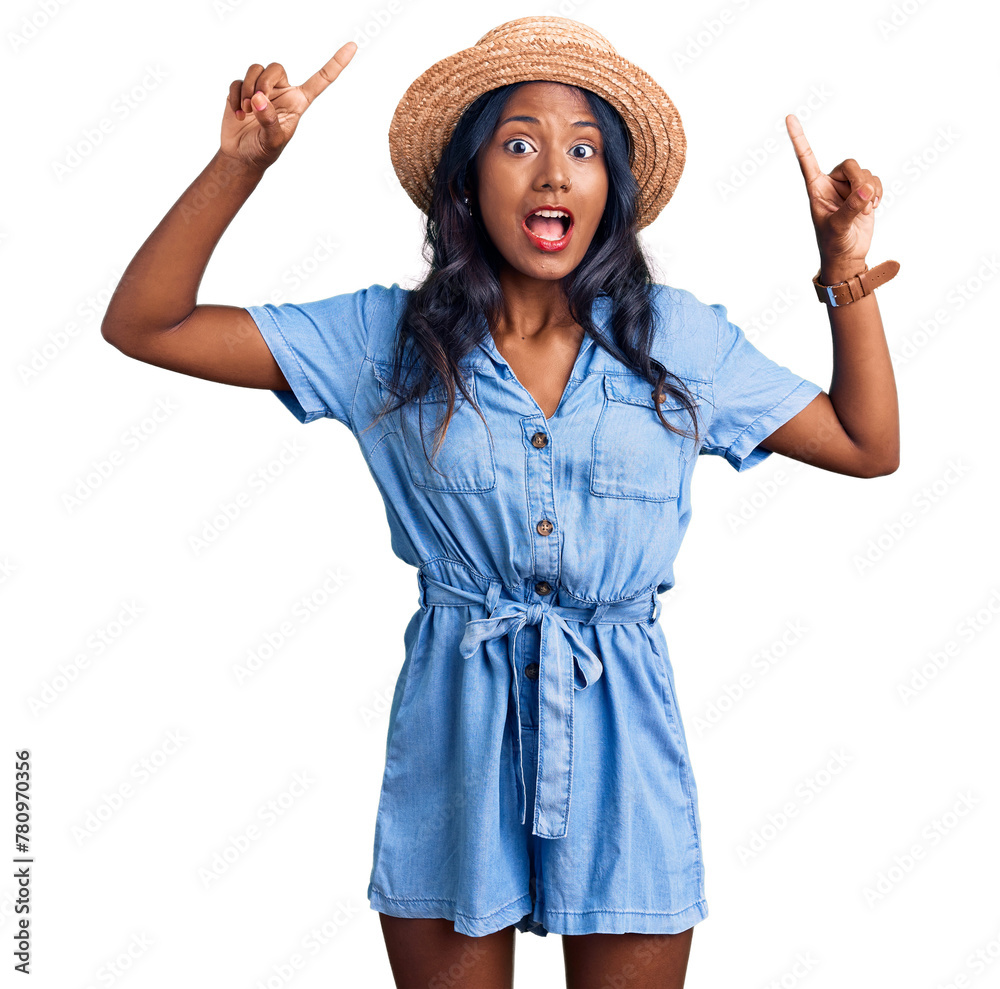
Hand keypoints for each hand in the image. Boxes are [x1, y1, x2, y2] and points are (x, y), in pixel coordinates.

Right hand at [221, 42, 357, 170]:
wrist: (242, 157)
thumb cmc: (263, 151)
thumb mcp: (273, 141)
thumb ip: (270, 121)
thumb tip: (259, 99)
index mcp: (298, 102)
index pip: (321, 80)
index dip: (336, 63)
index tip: (353, 46)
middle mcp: (282, 92)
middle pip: (276, 68)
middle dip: (263, 83)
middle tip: (255, 104)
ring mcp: (262, 90)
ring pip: (256, 69)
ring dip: (247, 88)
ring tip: (246, 111)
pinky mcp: (242, 91)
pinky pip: (237, 81)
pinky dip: (235, 96)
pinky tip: (237, 113)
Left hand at [785, 113, 881, 280]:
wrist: (847, 256)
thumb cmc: (834, 244)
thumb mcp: (838, 227)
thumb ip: (851, 207)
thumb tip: (866, 189)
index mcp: (815, 188)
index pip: (806, 159)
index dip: (799, 138)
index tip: (788, 117)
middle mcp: (831, 184)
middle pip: (850, 164)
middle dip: (859, 180)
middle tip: (864, 200)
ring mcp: (848, 188)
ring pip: (865, 172)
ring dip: (871, 190)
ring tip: (866, 210)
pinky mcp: (863, 192)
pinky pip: (875, 180)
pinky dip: (878, 191)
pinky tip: (873, 207)